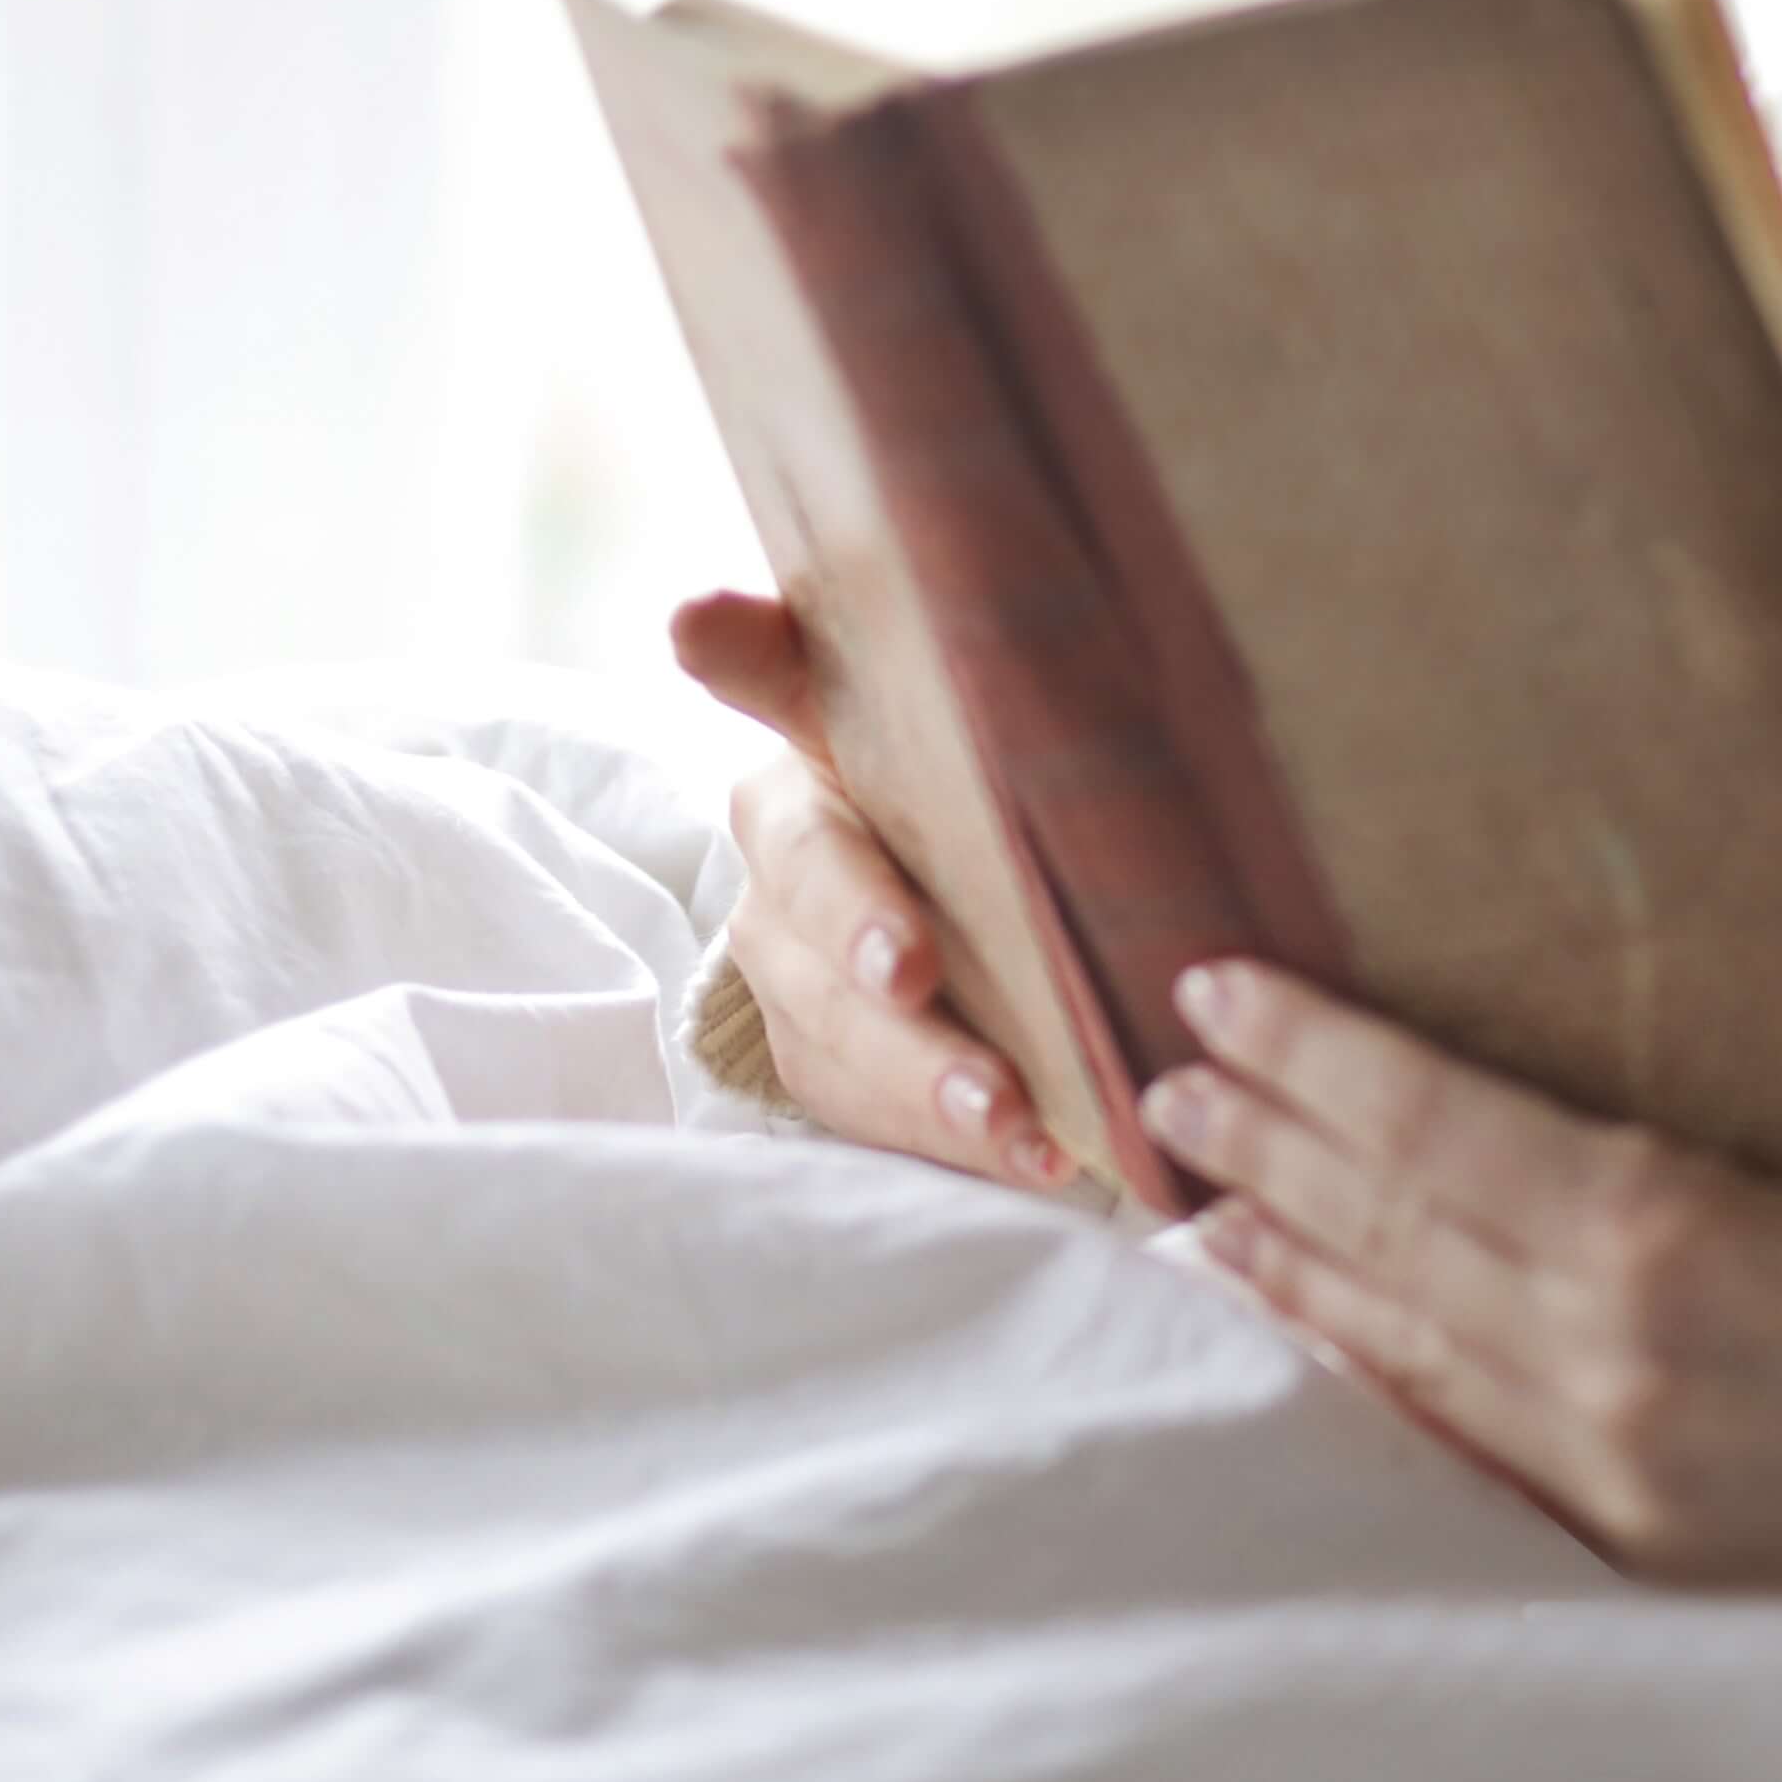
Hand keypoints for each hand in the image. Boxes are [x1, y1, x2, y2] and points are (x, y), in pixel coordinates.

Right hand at [672, 588, 1076, 1190]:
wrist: (986, 921)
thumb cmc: (1017, 806)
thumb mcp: (1022, 748)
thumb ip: (1019, 684)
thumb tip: (1082, 630)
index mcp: (824, 729)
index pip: (767, 664)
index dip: (735, 643)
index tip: (699, 624)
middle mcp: (786, 844)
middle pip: (806, 886)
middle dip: (858, 932)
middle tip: (911, 974)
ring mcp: (787, 961)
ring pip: (831, 1020)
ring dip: (921, 1075)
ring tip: (1014, 1120)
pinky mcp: (816, 1056)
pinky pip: (867, 1106)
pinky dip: (949, 1138)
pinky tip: (1034, 1158)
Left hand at [1139, 962, 1781, 1610]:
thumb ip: (1663, 1128)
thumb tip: (1515, 1052)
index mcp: (1669, 1229)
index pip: (1431, 1125)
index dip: (1315, 1051)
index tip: (1218, 980)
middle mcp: (1619, 1359)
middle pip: (1392, 1232)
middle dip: (1267, 1146)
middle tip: (1168, 1074)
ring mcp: (1623, 1468)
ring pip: (1407, 1347)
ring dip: (1291, 1266)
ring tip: (1197, 1200)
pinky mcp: (1645, 1544)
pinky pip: (1468, 1444)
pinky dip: (1379, 1374)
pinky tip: (1317, 1331)